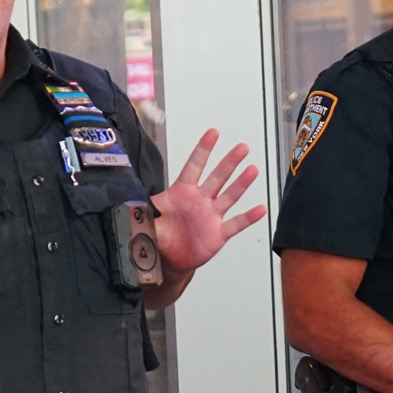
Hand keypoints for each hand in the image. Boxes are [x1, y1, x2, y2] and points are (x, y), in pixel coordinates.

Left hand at [150, 129, 266, 273]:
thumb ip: (145, 211)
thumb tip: (131, 202)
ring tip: (253, 170)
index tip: (213, 133)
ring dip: (241, 184)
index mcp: (182, 192)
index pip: (194, 166)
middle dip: (229, 162)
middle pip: (217, 177)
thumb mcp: (149, 220)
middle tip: (242, 147)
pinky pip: (236, 223)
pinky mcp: (218, 233)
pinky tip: (261, 208)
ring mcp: (211, 215)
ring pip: (229, 196)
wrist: (169, 259)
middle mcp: (200, 200)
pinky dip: (248, 217)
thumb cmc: (161, 234)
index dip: (203, 150)